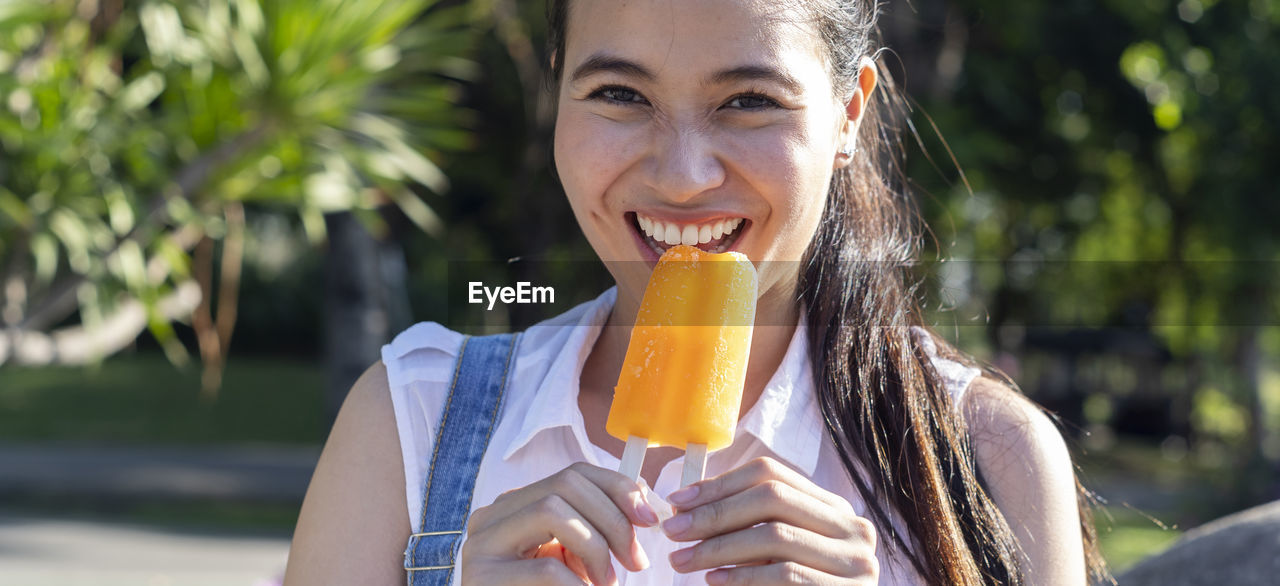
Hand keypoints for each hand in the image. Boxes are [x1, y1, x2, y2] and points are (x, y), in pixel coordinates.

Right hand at [460, 462, 657, 584]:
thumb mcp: (573, 558)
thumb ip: (595, 527)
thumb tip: (642, 496)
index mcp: (515, 506)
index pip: (573, 474)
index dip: (618, 488)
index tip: (648, 519)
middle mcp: (492, 516)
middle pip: (565, 484)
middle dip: (612, 520)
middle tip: (636, 561)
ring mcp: (481, 544)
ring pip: (552, 512)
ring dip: (596, 549)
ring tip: (608, 583)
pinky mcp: (480, 576)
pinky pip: (546, 569)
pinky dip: (578, 585)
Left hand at [661, 457, 878, 584]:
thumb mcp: (775, 549)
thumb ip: (747, 523)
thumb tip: (685, 504)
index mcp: (831, 507)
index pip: (770, 473)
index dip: (720, 484)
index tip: (677, 501)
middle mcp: (851, 526)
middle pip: (772, 498)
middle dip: (715, 513)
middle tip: (673, 531)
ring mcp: (855, 560)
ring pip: (775, 536)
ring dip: (719, 547)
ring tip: (683, 560)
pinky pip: (786, 574)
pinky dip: (743, 576)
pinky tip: (713, 580)